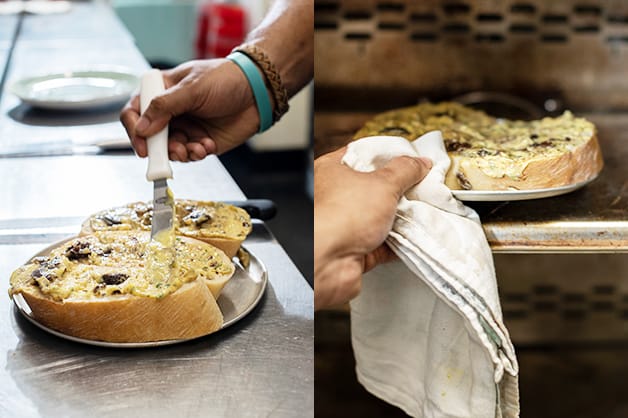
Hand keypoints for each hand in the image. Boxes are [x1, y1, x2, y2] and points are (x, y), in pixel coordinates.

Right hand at [120, 59, 263, 160]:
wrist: (258, 91)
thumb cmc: (226, 79)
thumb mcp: (192, 88)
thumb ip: (165, 106)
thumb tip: (141, 128)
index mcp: (161, 90)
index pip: (134, 111)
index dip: (134, 130)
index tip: (142, 146)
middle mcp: (170, 111)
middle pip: (150, 136)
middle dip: (161, 148)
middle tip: (176, 151)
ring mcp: (185, 127)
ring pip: (170, 149)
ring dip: (181, 153)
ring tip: (197, 148)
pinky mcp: (200, 141)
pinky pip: (189, 155)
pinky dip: (196, 154)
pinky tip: (208, 145)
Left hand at [314, 147, 431, 309]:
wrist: (327, 262)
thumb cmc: (339, 216)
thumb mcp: (382, 183)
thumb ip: (404, 170)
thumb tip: (418, 163)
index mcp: (332, 171)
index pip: (362, 155)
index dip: (387, 155)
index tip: (409, 158)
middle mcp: (335, 197)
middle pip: (374, 187)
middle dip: (398, 190)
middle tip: (418, 187)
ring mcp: (345, 224)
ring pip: (380, 217)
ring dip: (400, 218)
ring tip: (419, 211)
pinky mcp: (354, 249)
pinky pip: (383, 243)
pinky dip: (398, 242)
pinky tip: (412, 236)